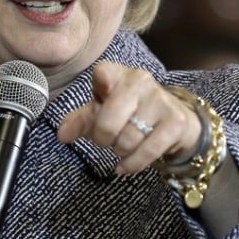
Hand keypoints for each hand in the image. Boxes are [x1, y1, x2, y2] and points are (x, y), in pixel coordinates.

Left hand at [57, 62, 201, 175]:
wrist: (174, 119)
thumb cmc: (130, 111)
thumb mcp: (102, 111)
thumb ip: (81, 121)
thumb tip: (62, 135)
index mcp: (117, 74)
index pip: (104, 73)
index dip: (101, 84)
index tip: (102, 91)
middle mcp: (140, 81)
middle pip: (109, 120)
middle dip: (102, 138)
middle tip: (106, 140)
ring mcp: (160, 100)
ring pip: (128, 139)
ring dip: (120, 151)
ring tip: (123, 145)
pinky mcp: (176, 122)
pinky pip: (147, 151)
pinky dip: (132, 164)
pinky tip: (125, 166)